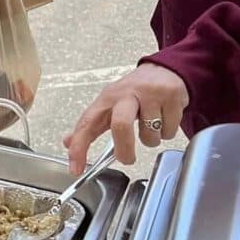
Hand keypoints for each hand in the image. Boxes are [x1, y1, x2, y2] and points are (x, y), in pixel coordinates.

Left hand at [63, 64, 188, 174]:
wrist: (164, 70)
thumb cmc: (135, 92)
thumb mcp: (109, 104)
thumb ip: (90, 125)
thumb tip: (68, 142)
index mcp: (107, 98)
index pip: (87, 123)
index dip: (79, 147)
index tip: (75, 168)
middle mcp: (127, 94)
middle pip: (121, 125)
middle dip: (124, 149)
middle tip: (127, 159)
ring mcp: (151, 94)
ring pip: (149, 135)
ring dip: (151, 139)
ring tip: (151, 125)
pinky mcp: (171, 96)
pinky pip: (169, 131)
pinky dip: (167, 133)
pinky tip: (164, 119)